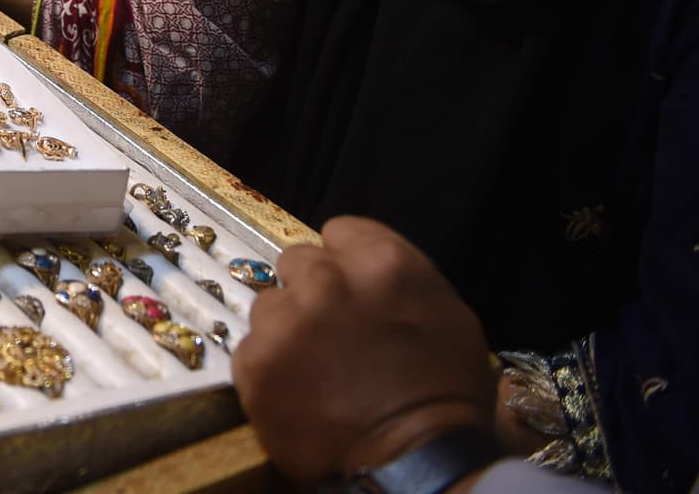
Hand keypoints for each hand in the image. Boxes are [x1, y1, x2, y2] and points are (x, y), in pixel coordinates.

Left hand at [232, 216, 498, 486]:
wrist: (416, 466)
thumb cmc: (445, 398)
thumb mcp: (448, 318)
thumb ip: (399, 279)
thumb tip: (366, 269)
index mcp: (380, 262)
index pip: (338, 232)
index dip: (344, 262)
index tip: (351, 289)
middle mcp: (326, 280)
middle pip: (296, 262)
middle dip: (311, 290)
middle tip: (331, 333)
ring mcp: (284, 320)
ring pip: (270, 305)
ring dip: (286, 329)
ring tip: (316, 370)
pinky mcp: (254, 362)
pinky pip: (251, 349)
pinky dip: (269, 369)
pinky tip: (298, 393)